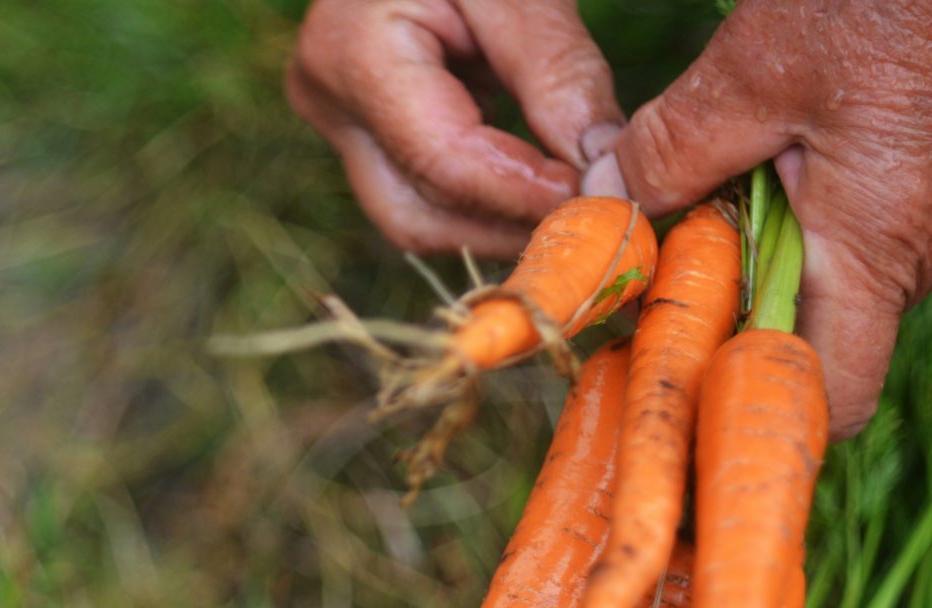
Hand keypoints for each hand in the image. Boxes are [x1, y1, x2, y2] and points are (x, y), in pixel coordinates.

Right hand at [288, 0, 623, 256]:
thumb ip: (557, 73)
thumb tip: (602, 170)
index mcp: (352, 54)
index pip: (442, 162)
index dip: (523, 196)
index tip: (602, 206)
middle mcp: (329, 101)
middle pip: (415, 215)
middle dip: (505, 230)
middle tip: (590, 229)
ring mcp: (336, 119)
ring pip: (415, 215)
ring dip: (496, 222)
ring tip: (572, 211)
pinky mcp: (359, 125)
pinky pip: (421, 186)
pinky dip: (484, 194)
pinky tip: (541, 187)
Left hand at [588, 0, 931, 434]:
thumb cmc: (891, 5)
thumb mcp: (750, 75)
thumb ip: (668, 151)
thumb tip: (602, 199)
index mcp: (875, 256)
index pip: (830, 399)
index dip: (752, 404)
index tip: (674, 371)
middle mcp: (910, 258)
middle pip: (808, 347)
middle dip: (724, 330)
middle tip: (645, 292)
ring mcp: (919, 226)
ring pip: (819, 290)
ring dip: (744, 272)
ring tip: (679, 227)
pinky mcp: (914, 190)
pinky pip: (840, 240)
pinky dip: (778, 230)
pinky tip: (727, 185)